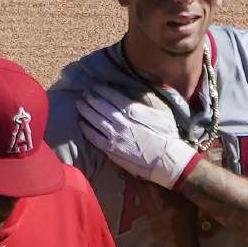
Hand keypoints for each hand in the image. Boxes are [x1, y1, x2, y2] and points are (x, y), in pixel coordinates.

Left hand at [77, 85, 199, 189]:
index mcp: (132, 110)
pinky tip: (82, 124)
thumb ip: (148, 100)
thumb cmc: (167, 136)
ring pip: (94, 119)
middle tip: (85, 93)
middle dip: (90, 98)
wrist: (166, 160)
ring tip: (79, 104)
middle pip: (100, 105)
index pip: (112, 96)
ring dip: (85, 110)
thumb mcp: (162, 112)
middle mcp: (120, 121)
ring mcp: (114, 136)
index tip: (95, 86)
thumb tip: (137, 92)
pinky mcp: (111, 150)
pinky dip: (86, 129)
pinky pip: (94, 137)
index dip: (102, 90)